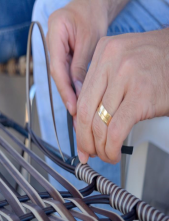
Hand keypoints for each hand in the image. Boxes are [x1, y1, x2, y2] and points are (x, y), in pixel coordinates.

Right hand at [47, 0, 127, 115]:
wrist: (90, 6)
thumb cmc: (91, 16)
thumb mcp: (90, 39)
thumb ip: (81, 65)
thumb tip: (78, 91)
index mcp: (55, 32)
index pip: (57, 68)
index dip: (64, 89)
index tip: (73, 107)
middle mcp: (50, 43)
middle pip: (57, 75)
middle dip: (66, 96)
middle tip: (76, 117)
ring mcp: (54, 50)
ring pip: (61, 77)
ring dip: (69, 94)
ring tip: (78, 114)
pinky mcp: (61, 56)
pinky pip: (65, 74)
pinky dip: (72, 87)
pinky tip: (78, 100)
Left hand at [76, 29, 168, 163]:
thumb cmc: (156, 63)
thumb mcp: (122, 63)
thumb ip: (102, 84)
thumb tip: (84, 120)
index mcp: (103, 51)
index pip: (81, 97)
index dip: (78, 124)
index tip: (80, 139)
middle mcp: (111, 60)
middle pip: (85, 110)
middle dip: (83, 138)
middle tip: (87, 152)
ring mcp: (126, 76)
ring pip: (99, 122)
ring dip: (99, 146)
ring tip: (104, 155)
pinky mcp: (141, 95)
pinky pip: (116, 129)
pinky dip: (111, 147)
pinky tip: (113, 154)